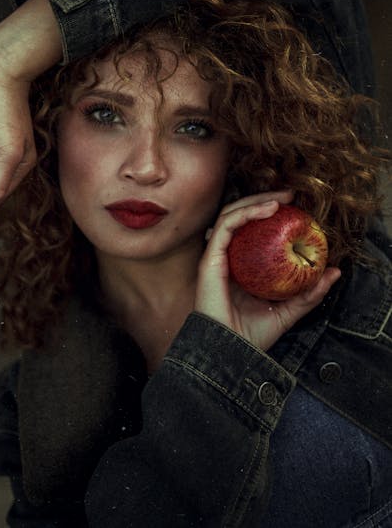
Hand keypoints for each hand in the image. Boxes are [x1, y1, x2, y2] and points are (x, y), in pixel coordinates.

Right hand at [195, 191, 340, 349]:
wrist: (232, 352)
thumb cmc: (253, 336)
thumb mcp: (290, 310)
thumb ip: (310, 292)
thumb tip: (335, 272)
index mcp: (239, 268)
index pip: (250, 232)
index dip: (269, 216)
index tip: (295, 210)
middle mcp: (226, 259)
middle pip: (240, 218)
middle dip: (264, 200)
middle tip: (290, 195)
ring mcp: (216, 257)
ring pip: (231, 215)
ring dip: (256, 201)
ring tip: (281, 199)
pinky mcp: (210, 258)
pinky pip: (227, 225)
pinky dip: (246, 212)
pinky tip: (268, 210)